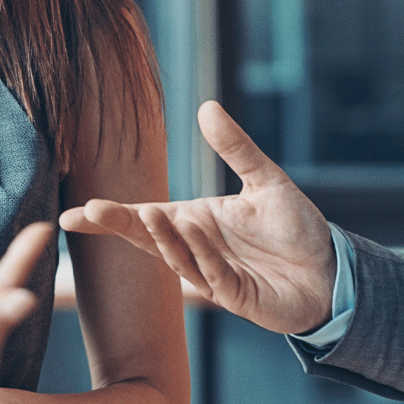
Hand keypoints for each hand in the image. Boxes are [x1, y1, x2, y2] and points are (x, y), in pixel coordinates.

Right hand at [59, 100, 336, 333]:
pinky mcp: (234, 297)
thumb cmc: (295, 228)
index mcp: (194, 222)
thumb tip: (206, 106)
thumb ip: (235, 148)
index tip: (72, 215)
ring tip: (151, 213)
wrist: (331, 270)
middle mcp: (195, 249)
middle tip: (92, 211)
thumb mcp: (265, 180)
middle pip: (148, 238)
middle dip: (120, 226)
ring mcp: (211, 276)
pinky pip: (212, 275)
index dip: (109, 218)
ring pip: (176, 258)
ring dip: (163, 238)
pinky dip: (201, 254)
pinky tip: (193, 229)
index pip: (142, 218)